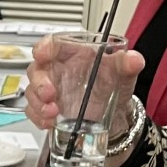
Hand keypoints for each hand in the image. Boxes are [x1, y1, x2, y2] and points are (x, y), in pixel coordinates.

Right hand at [24, 37, 146, 131]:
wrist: (115, 113)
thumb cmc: (114, 85)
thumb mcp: (124, 73)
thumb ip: (128, 64)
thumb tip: (134, 59)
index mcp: (74, 53)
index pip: (54, 43)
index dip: (44, 46)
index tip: (43, 54)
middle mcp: (58, 69)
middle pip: (37, 69)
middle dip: (40, 82)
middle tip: (50, 94)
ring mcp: (51, 89)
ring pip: (32, 91)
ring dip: (38, 103)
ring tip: (52, 114)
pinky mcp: (47, 107)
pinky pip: (33, 111)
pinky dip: (38, 118)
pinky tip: (49, 123)